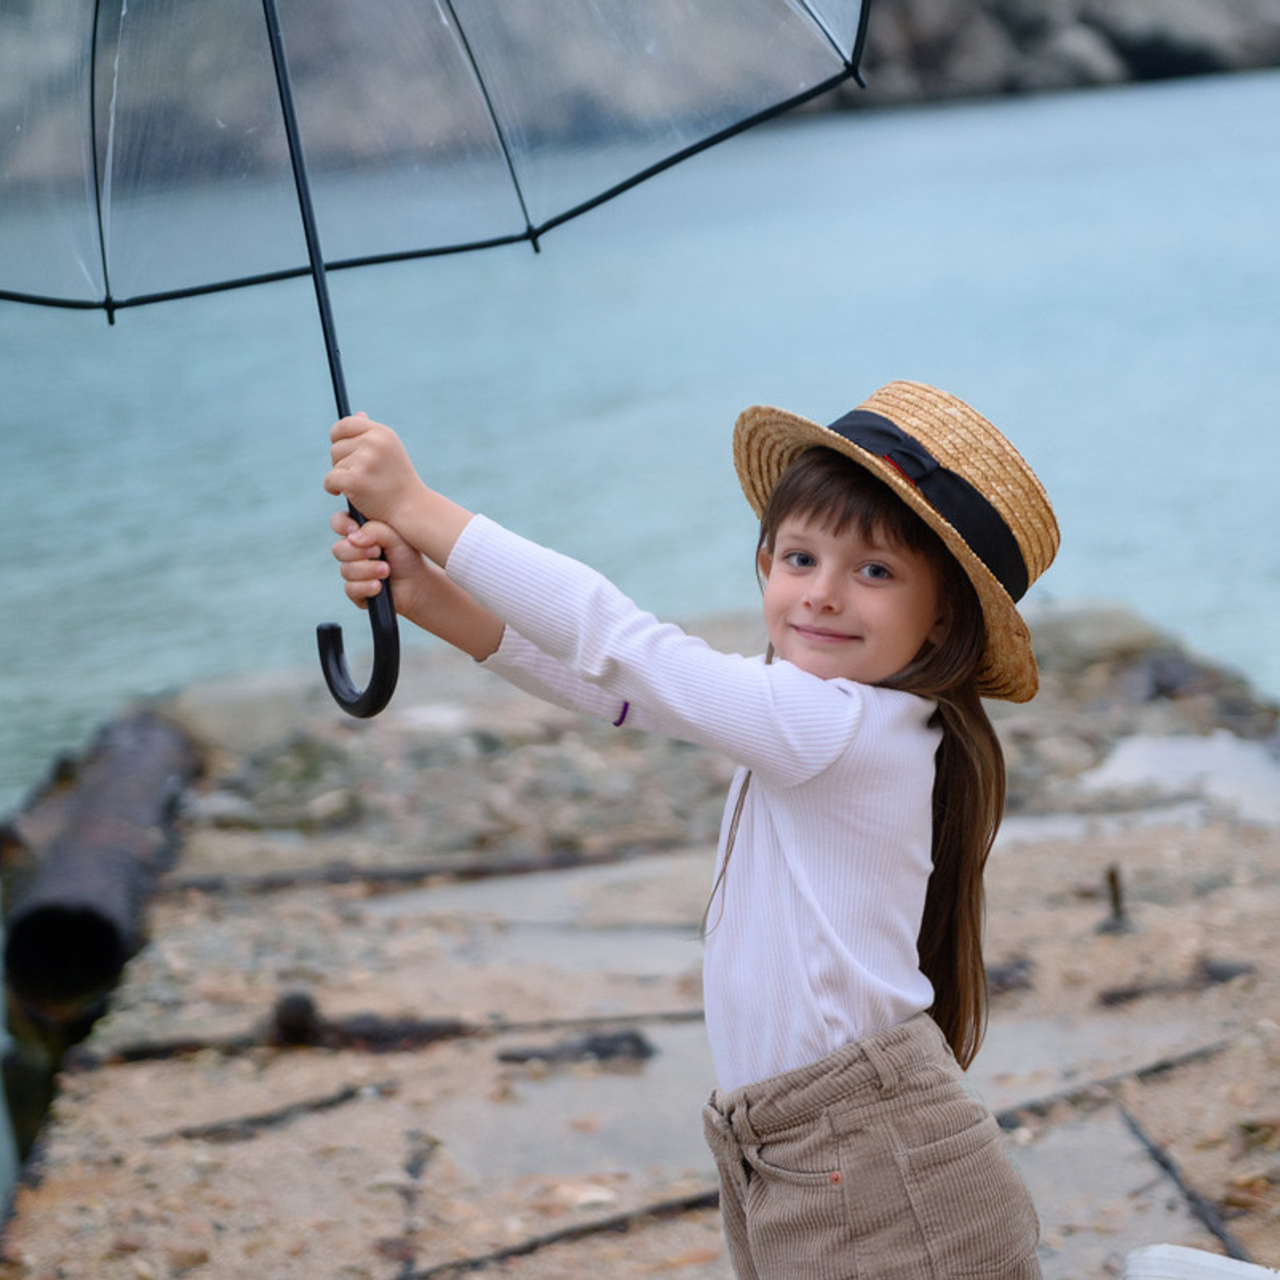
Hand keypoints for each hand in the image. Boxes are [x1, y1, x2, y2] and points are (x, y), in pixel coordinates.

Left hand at [324, 413, 424, 527]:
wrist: (411, 509)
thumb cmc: (397, 481)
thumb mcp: (388, 451)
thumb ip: (370, 434)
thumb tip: (358, 413)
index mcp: (382, 432)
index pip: (345, 424)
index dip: (338, 438)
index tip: (343, 451)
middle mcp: (374, 442)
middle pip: (336, 447)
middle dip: (342, 462)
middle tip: (360, 475)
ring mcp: (365, 461)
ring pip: (334, 465)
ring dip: (341, 477)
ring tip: (362, 486)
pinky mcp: (355, 480)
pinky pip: (329, 480)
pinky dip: (333, 489)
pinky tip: (346, 494)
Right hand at [330, 512, 429, 612]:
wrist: (417, 584)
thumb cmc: (406, 555)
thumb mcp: (394, 535)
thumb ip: (373, 530)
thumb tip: (352, 538)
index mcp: (359, 532)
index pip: (338, 523)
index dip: (341, 525)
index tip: (354, 528)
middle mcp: (353, 551)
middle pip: (338, 549)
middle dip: (359, 552)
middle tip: (378, 552)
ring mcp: (352, 571)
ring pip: (345, 570)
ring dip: (368, 570)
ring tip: (386, 570)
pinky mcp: (355, 591)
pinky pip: (350, 589)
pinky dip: (366, 587)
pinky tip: (379, 586)